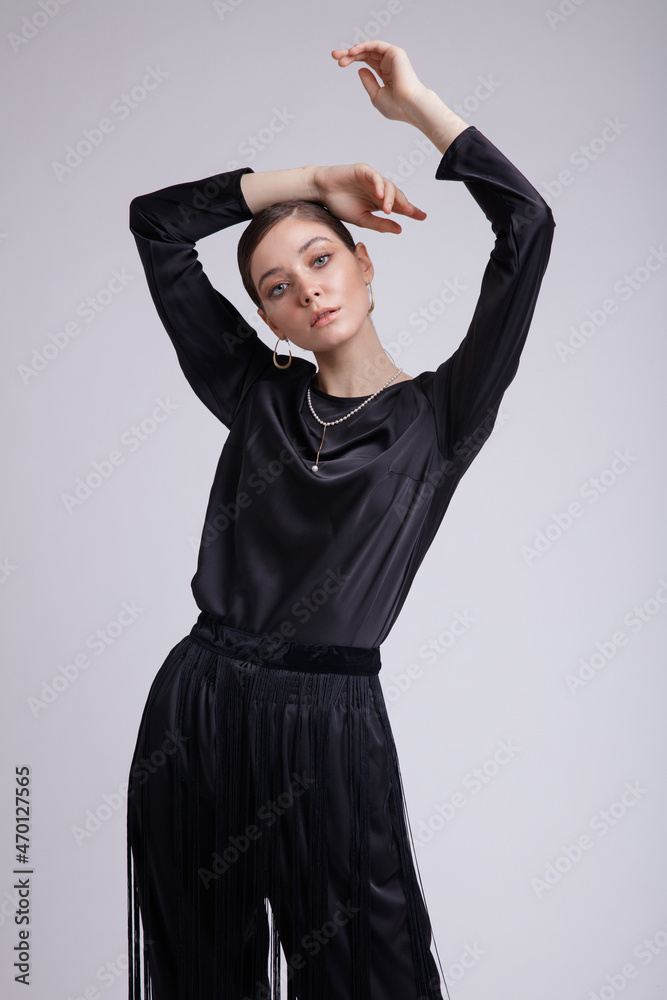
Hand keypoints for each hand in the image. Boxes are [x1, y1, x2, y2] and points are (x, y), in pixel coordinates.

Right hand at [312, 162, 426, 234]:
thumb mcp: (362, 220)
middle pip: (397, 196)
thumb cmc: (340, 205)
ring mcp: (373, 180)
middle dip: (405, 205)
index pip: (398, 207)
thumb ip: (380, 224)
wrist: (322, 192)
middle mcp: (378, 190)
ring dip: (389, 198)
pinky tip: (379, 195)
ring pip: (388, 186)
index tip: (422, 217)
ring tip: (387, 210)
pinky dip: (379, 185)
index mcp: (378, 203)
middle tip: (411, 213)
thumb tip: (399, 229)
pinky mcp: (364, 171)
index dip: (411, 211)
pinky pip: (376, 177)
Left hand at [331, 40, 428, 125]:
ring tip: (341, 56)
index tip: (339, 63)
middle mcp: (389, 64)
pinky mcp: (395, 53)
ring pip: (370, 49)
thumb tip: (360, 69)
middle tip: (335, 56)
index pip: (367, 63)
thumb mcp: (376, 95)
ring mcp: (392, 58)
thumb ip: (368, 82)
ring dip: (354, 51)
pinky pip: (376, 45)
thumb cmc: (396, 106)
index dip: (353, 61)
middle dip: (349, 54)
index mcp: (386, 75)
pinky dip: (364, 46)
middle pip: (366, 54)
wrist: (410, 106)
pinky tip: (353, 51)